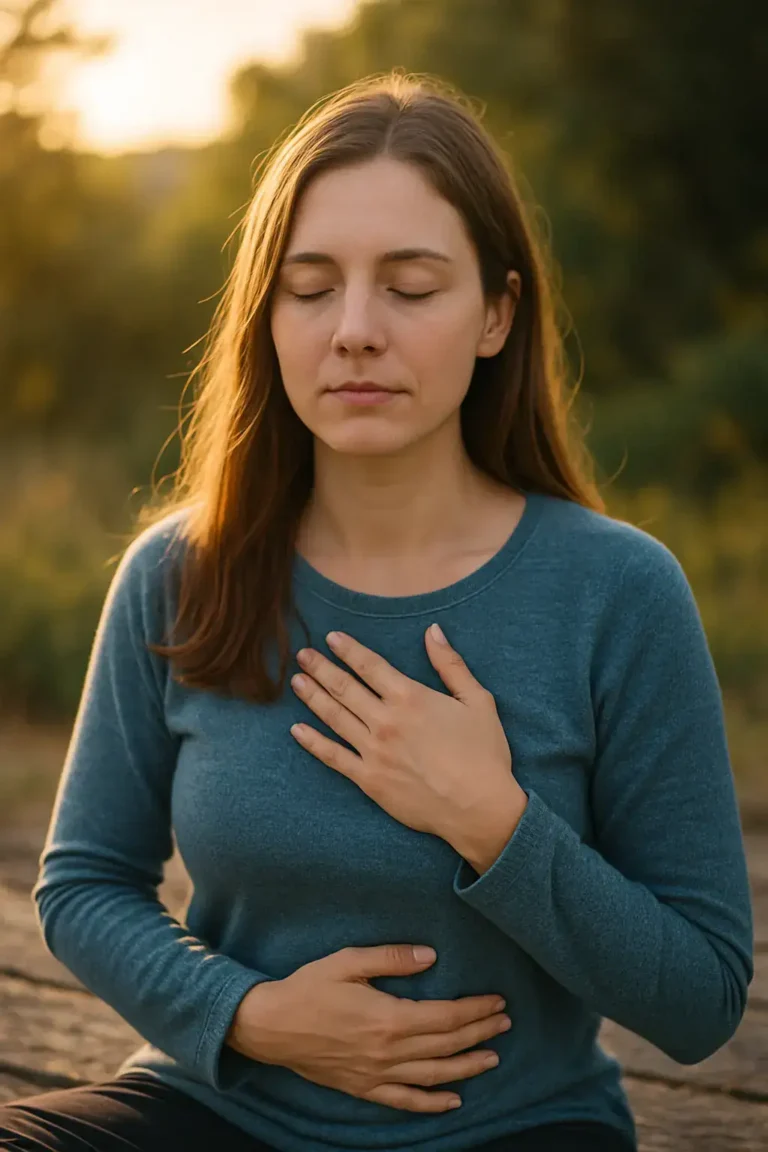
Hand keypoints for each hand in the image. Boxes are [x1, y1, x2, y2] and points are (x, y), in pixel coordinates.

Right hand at [227, 944, 510, 1111]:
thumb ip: (392, 958)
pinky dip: (432, 1103)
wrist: (270, 1026)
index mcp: (388, 1018)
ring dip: (467, 1067)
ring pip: (433, 1075)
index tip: (497, 1001)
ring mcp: (377, 1074)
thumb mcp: (349, 961)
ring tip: (493, 1057)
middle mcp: (388, 1052)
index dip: (475, 1010)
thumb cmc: (309, 987)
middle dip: (480, 1033)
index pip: (446, 1017)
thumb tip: (431, 956)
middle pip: (446, 1045)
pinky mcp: (363, 1088)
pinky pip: (404, 1101)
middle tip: (505, 1023)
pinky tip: (453, 1101)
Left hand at [290, 624, 523, 843]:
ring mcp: (374, 751)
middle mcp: (386, 721)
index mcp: (410, 698)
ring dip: (312, 696)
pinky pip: (333, 757)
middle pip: (344, 687)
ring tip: (296, 681)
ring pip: (334, 717)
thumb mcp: (477, 700)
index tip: (330, 638)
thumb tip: (432, 631)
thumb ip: (450, 664)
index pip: (370, 665)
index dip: (348, 649)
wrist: (479, 808)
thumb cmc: (484, 754)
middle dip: (320, 668)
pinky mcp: (369, 780)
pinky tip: (297, 730)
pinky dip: (313, 742)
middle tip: (301, 654)